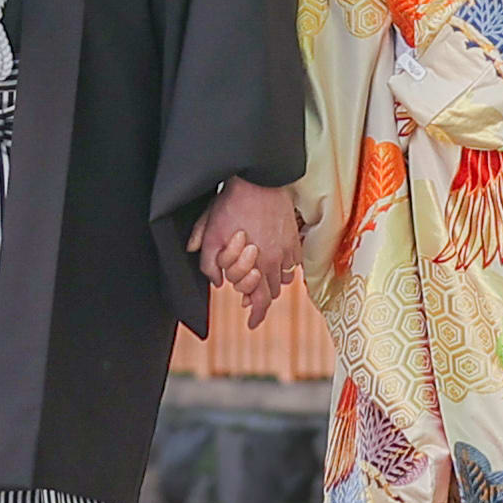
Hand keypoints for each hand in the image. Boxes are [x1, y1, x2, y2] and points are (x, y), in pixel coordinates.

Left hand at [199, 176, 302, 309]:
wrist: (258, 179)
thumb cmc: (232, 204)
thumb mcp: (211, 233)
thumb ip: (209, 263)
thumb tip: (217, 281)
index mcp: (256, 264)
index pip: (260, 300)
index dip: (257, 315)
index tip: (252, 323)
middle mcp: (275, 260)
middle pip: (272, 292)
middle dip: (260, 298)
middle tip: (250, 301)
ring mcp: (287, 248)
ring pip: (283, 278)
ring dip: (271, 282)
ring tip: (260, 280)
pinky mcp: (293, 236)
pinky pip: (293, 262)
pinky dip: (284, 266)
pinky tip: (274, 261)